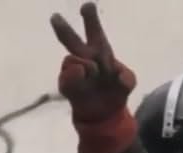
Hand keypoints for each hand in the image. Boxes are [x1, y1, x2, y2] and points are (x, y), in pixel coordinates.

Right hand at [50, 3, 135, 122]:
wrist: (105, 113)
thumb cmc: (115, 89)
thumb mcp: (127, 83)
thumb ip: (127, 79)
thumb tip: (119, 77)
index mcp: (100, 50)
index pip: (95, 31)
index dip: (91, 18)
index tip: (87, 6)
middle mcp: (83, 57)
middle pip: (72, 40)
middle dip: (64, 28)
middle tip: (55, 17)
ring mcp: (73, 70)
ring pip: (71, 60)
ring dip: (85, 66)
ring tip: (94, 74)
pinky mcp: (66, 85)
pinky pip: (66, 78)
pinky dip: (75, 78)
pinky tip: (83, 80)